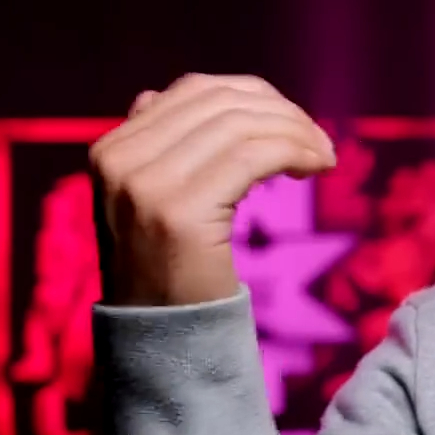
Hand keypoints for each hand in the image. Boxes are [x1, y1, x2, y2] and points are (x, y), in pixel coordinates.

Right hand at [89, 74, 335, 306]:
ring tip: (324, 156)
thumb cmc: (167, 273)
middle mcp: (119, 159)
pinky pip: (253, 156)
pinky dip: (296, 151)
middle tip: (319, 141)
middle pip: (222, 103)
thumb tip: (155, 94)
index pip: (195, 91)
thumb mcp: (147, 200)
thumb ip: (152, 149)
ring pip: (241, 125)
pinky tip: (318, 167)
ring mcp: (145, 185)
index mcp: (111, 149)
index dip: (256, 97)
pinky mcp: (179, 211)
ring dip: (297, 133)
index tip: (293, 122)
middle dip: (282, 113)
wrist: (162, 343)